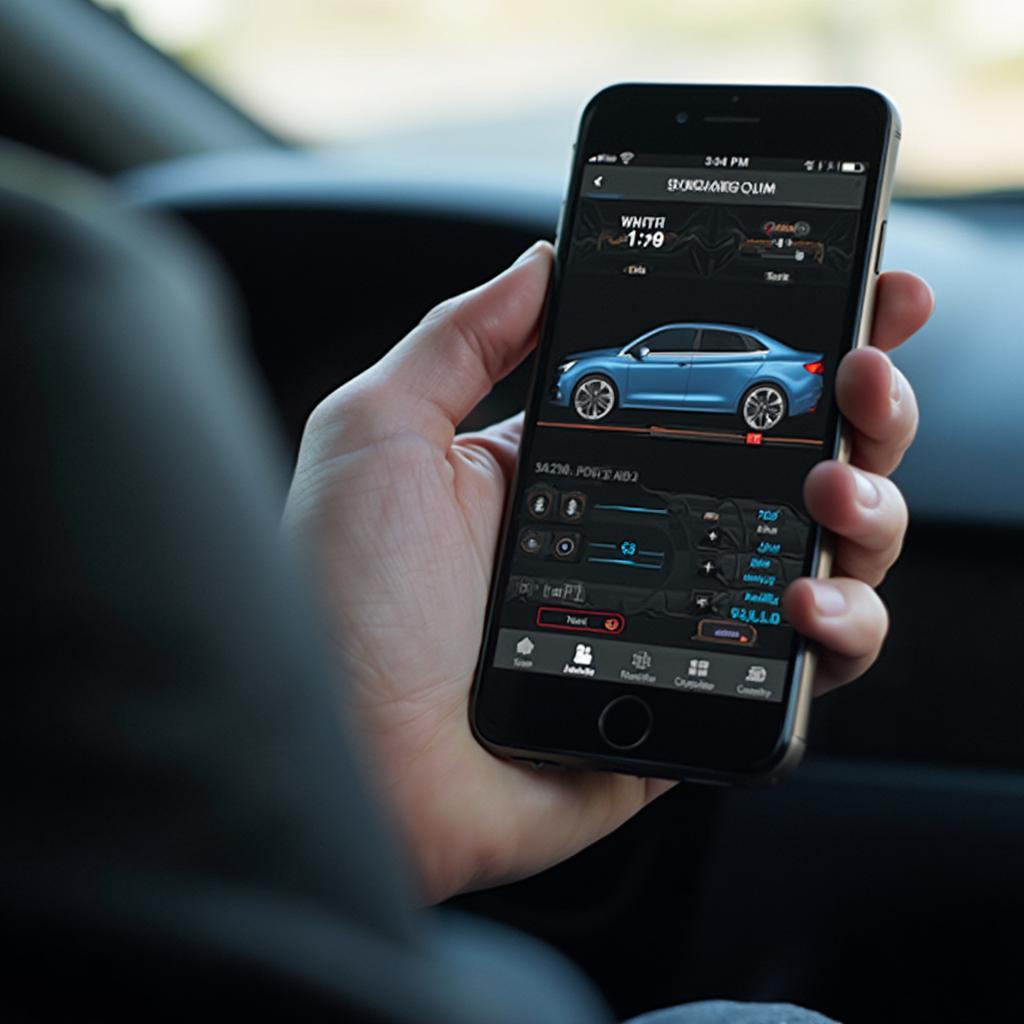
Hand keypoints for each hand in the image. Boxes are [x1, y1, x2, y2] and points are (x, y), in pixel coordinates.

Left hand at [283, 241, 932, 902]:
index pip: (709, 387)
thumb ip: (462, 338)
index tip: (858, 290)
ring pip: (827, 557)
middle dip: (862, 408)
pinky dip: (844, 631)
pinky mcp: (699, 700)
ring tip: (835, 492)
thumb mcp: (382, 432)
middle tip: (865, 375)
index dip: (791, 340)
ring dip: (869, 511)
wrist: (343, 759)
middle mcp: (644, 533)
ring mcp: (682, 618)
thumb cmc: (341, 598)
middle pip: (795, 460)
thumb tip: (542, 260)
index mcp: (581, 464)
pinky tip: (812, 604)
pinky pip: (805, 668)